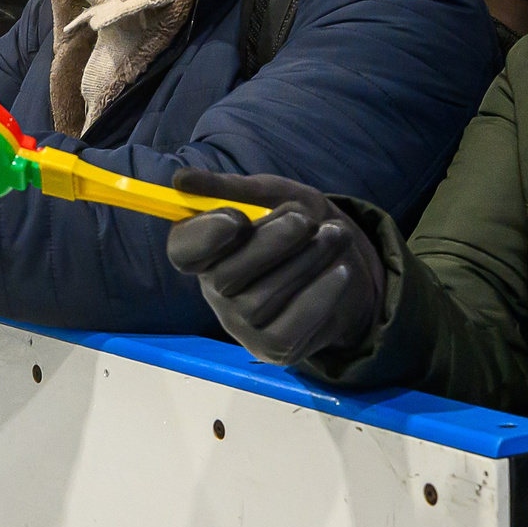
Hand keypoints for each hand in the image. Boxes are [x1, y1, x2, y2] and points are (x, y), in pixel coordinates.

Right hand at [165, 171, 384, 365]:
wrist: (346, 260)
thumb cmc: (298, 223)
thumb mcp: (272, 195)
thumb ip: (230, 189)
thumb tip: (181, 180)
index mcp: (206, 250)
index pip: (182, 251)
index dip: (204, 236)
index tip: (237, 218)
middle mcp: (215, 291)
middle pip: (224, 277)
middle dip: (270, 243)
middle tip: (305, 220)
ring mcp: (242, 324)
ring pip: (261, 300)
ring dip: (304, 262)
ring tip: (335, 235)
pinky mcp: (273, 347)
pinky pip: (292, 326)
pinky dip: (320, 295)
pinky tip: (341, 271)